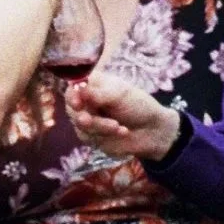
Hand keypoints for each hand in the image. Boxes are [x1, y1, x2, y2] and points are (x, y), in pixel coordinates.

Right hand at [65, 69, 180, 161]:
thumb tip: (79, 88)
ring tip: (119, 126)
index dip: (72, 95)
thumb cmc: (138, 105)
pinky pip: (88, 138)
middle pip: (72, 108)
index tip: (77, 103)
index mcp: (94, 85)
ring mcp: (88, 119)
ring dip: (100, 127)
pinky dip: (105, 136)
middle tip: (89, 120)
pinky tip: (121, 132)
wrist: (152, 131)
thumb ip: (99, 93)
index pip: (74, 86)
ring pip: (80, 126)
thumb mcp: (121, 94)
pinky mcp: (92, 136)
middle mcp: (87, 101)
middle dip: (84, 116)